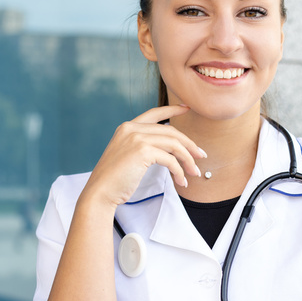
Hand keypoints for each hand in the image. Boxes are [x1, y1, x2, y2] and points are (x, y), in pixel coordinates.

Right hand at [80, 105, 205, 208]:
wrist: (100, 192)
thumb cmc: (115, 180)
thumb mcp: (129, 157)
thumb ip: (145, 147)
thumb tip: (172, 150)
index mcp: (127, 127)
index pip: (154, 113)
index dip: (172, 110)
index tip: (187, 108)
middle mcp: (131, 128)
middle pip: (171, 131)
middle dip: (189, 144)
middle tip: (201, 156)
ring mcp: (137, 138)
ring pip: (174, 144)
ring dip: (188, 159)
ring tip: (194, 172)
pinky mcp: (142, 151)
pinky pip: (170, 159)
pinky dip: (179, 171)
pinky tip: (181, 181)